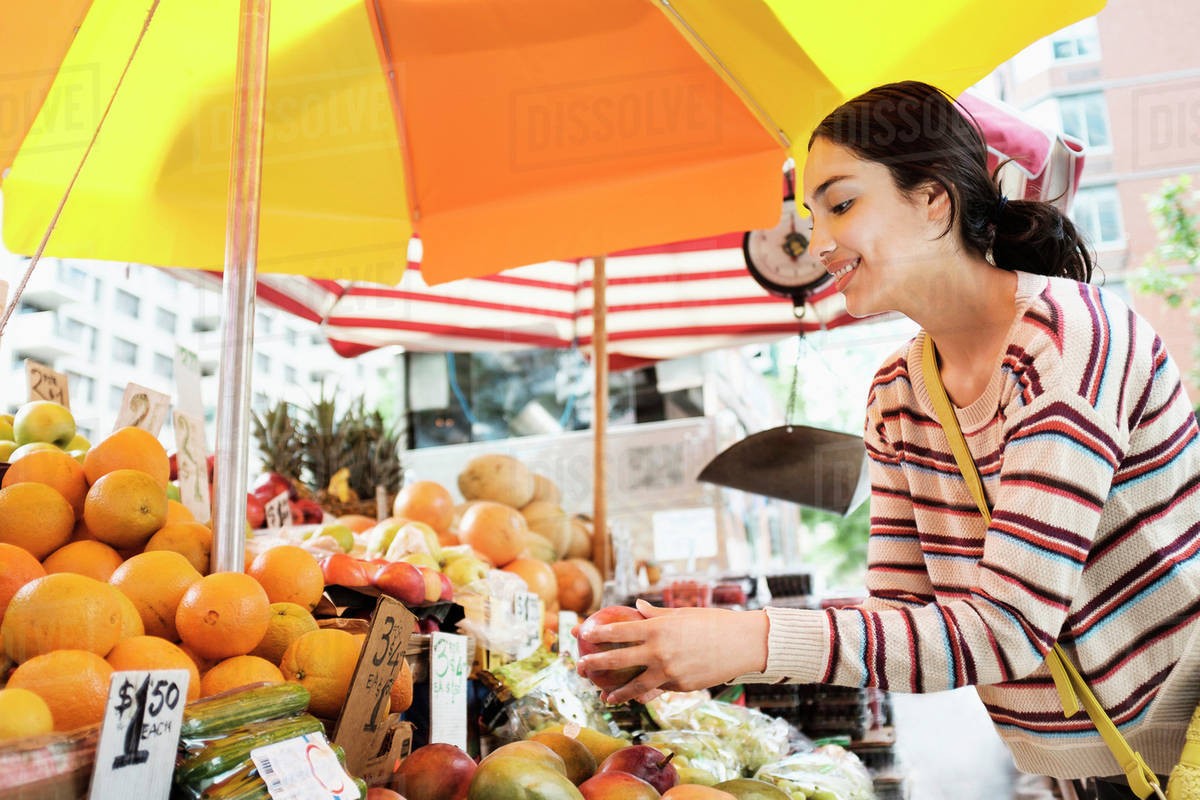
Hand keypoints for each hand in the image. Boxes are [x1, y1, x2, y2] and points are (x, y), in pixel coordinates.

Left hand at [575, 599, 767, 704]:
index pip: (618, 631)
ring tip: (604, 697)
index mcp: (657, 628)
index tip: (581, 634)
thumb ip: (654, 614)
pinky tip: (633, 699)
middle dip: (595, 664)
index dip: (597, 633)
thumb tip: (634, 606)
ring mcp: (669, 671)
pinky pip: (657, 691)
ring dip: (617, 693)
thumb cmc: (711, 623)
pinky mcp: (680, 686)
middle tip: (580, 667)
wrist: (741, 644)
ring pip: (635, 686)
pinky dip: (644, 695)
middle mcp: (659, 651)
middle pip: (618, 660)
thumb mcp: (681, 614)